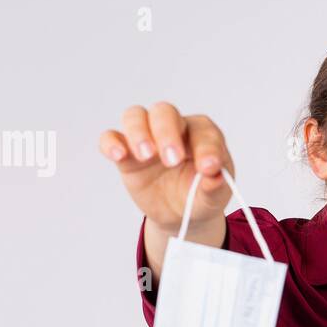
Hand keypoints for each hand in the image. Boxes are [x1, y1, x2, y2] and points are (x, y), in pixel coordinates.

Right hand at [99, 102, 235, 233]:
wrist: (181, 214)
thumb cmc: (201, 195)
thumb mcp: (214, 197)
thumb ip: (216, 187)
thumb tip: (215, 177)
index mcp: (202, 135)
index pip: (203, 130)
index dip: (206, 147)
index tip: (208, 169)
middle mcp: (174, 129)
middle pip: (165, 112)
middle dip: (166, 132)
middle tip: (172, 160)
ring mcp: (148, 139)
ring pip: (136, 116)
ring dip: (139, 132)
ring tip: (146, 156)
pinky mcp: (127, 155)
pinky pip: (111, 138)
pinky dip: (111, 143)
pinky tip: (118, 155)